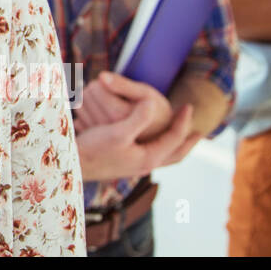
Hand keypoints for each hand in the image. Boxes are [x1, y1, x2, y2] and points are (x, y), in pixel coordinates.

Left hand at [74, 71, 172, 139]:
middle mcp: (108, 129)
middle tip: (111, 93)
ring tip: (106, 102)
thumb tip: (101, 76)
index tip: (114, 85)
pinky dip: (86, 113)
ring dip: (90, 101)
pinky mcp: (95, 141)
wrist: (159, 135)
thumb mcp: (145, 93)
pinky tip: (99, 112)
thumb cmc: (153, 109)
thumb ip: (123, 85)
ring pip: (81, 107)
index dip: (103, 82)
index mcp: (120, 115)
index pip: (95, 88)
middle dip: (96, 90)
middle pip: (86, 96)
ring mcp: (100, 137)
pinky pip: (79, 120)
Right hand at [77, 100, 194, 181]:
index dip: (183, 121)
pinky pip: (148, 154)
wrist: (71, 165)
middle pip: (175, 155)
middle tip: (199, 133)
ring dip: (172, 145)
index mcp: (149, 156)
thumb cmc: (94, 149)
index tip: (189, 105)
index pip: (175, 138)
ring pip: (162, 156)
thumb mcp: (118, 130)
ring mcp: (133, 166)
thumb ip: (138, 117)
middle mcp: (144, 164)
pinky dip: (156, 146)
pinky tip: (149, 139)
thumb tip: (153, 103)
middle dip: (187, 143)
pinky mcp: (123, 163)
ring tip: (178, 136)